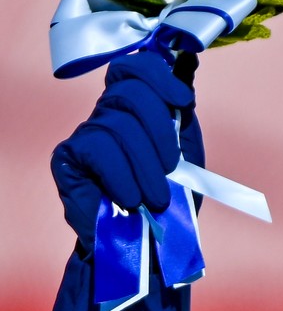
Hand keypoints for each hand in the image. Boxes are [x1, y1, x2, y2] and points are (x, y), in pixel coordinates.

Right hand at [51, 51, 201, 250]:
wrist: (149, 245)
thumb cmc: (170, 200)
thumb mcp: (187, 154)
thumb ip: (183, 115)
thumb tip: (187, 65)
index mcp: (138, 109)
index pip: (136, 67)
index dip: (159, 76)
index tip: (183, 101)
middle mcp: (108, 114)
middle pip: (131, 91)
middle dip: (161, 131)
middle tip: (173, 169)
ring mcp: (86, 133)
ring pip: (119, 124)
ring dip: (147, 166)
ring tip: (156, 197)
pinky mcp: (68, 157)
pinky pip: (99, 149)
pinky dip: (123, 175)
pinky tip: (130, 198)